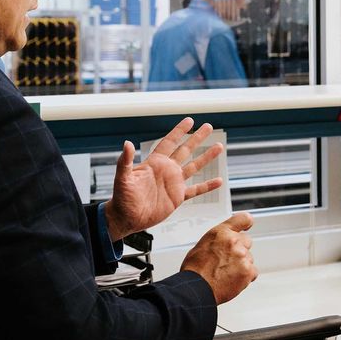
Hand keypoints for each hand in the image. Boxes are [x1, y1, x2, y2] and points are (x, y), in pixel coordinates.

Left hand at [105, 117, 223, 240]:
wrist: (127, 219)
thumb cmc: (121, 199)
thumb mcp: (122, 178)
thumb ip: (125, 161)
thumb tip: (127, 143)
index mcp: (155, 163)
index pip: (169, 142)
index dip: (179, 131)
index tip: (189, 121)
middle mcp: (167, 170)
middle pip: (185, 150)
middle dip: (197, 138)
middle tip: (208, 127)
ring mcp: (173, 183)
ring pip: (194, 167)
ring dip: (207, 157)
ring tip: (219, 146)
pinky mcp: (178, 197)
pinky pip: (196, 190)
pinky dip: (207, 186)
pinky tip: (219, 181)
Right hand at [181, 212, 257, 304]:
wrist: (195, 289)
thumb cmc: (194, 270)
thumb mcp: (203, 244)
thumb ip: (218, 239)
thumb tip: (224, 240)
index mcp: (221, 233)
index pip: (243, 219)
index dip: (246, 222)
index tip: (248, 225)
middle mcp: (234, 242)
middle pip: (247, 241)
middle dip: (240, 249)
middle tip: (227, 260)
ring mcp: (242, 256)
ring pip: (249, 258)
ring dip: (241, 264)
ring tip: (226, 272)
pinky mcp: (248, 271)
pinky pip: (253, 272)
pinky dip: (245, 276)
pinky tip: (232, 279)